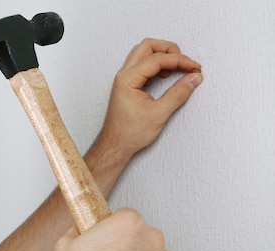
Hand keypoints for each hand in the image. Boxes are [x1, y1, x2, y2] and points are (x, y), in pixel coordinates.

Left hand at [98, 38, 202, 158]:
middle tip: (185, 62)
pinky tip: (167, 75)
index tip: (194, 68)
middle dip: (169, 49)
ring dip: (162, 55)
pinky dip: (157, 64)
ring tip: (177, 68)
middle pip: (148, 46)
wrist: (115, 146)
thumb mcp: (159, 114)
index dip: (180, 60)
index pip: (158, 58)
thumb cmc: (129, 133)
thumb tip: (194, 78)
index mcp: (127, 79)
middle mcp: (123, 75)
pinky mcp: (127, 85)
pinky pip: (142, 65)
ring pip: (144, 53)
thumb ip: (178, 94)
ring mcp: (124, 79)